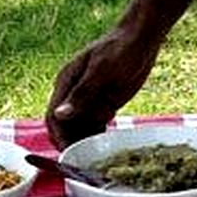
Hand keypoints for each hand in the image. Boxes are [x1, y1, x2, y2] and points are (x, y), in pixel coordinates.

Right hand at [45, 26, 161, 148]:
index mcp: (66, 83)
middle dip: (71, 142)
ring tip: (96, 154)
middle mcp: (73, 93)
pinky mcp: (104, 103)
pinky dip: (97, 135)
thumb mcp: (101, 70)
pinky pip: (95, 125)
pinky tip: (105, 143)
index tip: (68, 152)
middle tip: (83, 159)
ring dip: (84, 141)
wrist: (142, 38)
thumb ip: (81, 93)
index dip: (58, 136)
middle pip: (64, 125)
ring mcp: (89, 100)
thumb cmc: (120, 48)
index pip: (53, 116)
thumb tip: (59, 114)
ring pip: (79, 128)